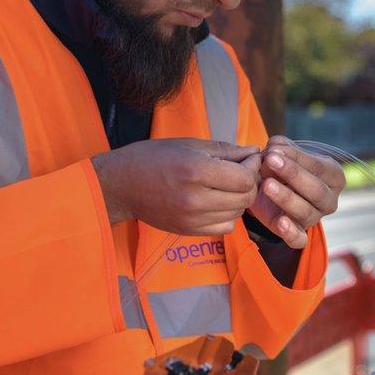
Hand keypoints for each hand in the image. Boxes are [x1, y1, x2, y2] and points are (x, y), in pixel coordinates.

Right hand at [92, 139, 260, 235]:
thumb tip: (254, 151)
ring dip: (240, 199)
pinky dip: (229, 215)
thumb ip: (225, 150)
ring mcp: (192, 218)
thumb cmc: (152, 157)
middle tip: (244, 170)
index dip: (253, 167)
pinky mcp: (189, 231)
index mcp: (195, 170)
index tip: (250, 157)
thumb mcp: (189, 144)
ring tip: (230, 184)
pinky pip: (225, 227)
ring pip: (238, 213)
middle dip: (251, 182)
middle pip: (245, 198)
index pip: (244, 177)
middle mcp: (196, 198)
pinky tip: (219, 201)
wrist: (121, 185)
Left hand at [248, 136, 344, 247]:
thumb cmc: (284, 167)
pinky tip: (280, 223)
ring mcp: (315, 218)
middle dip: (293, 175)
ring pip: (306, 212)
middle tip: (270, 161)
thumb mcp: (284, 152)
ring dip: (286, 198)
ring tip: (267, 184)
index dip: (297, 158)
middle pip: (317, 191)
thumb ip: (280, 147)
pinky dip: (291, 233)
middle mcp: (329, 200)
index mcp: (334, 176)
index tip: (274, 150)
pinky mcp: (299, 234)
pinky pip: (299, 240)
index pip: (319, 167)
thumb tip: (275, 147)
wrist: (271, 189)